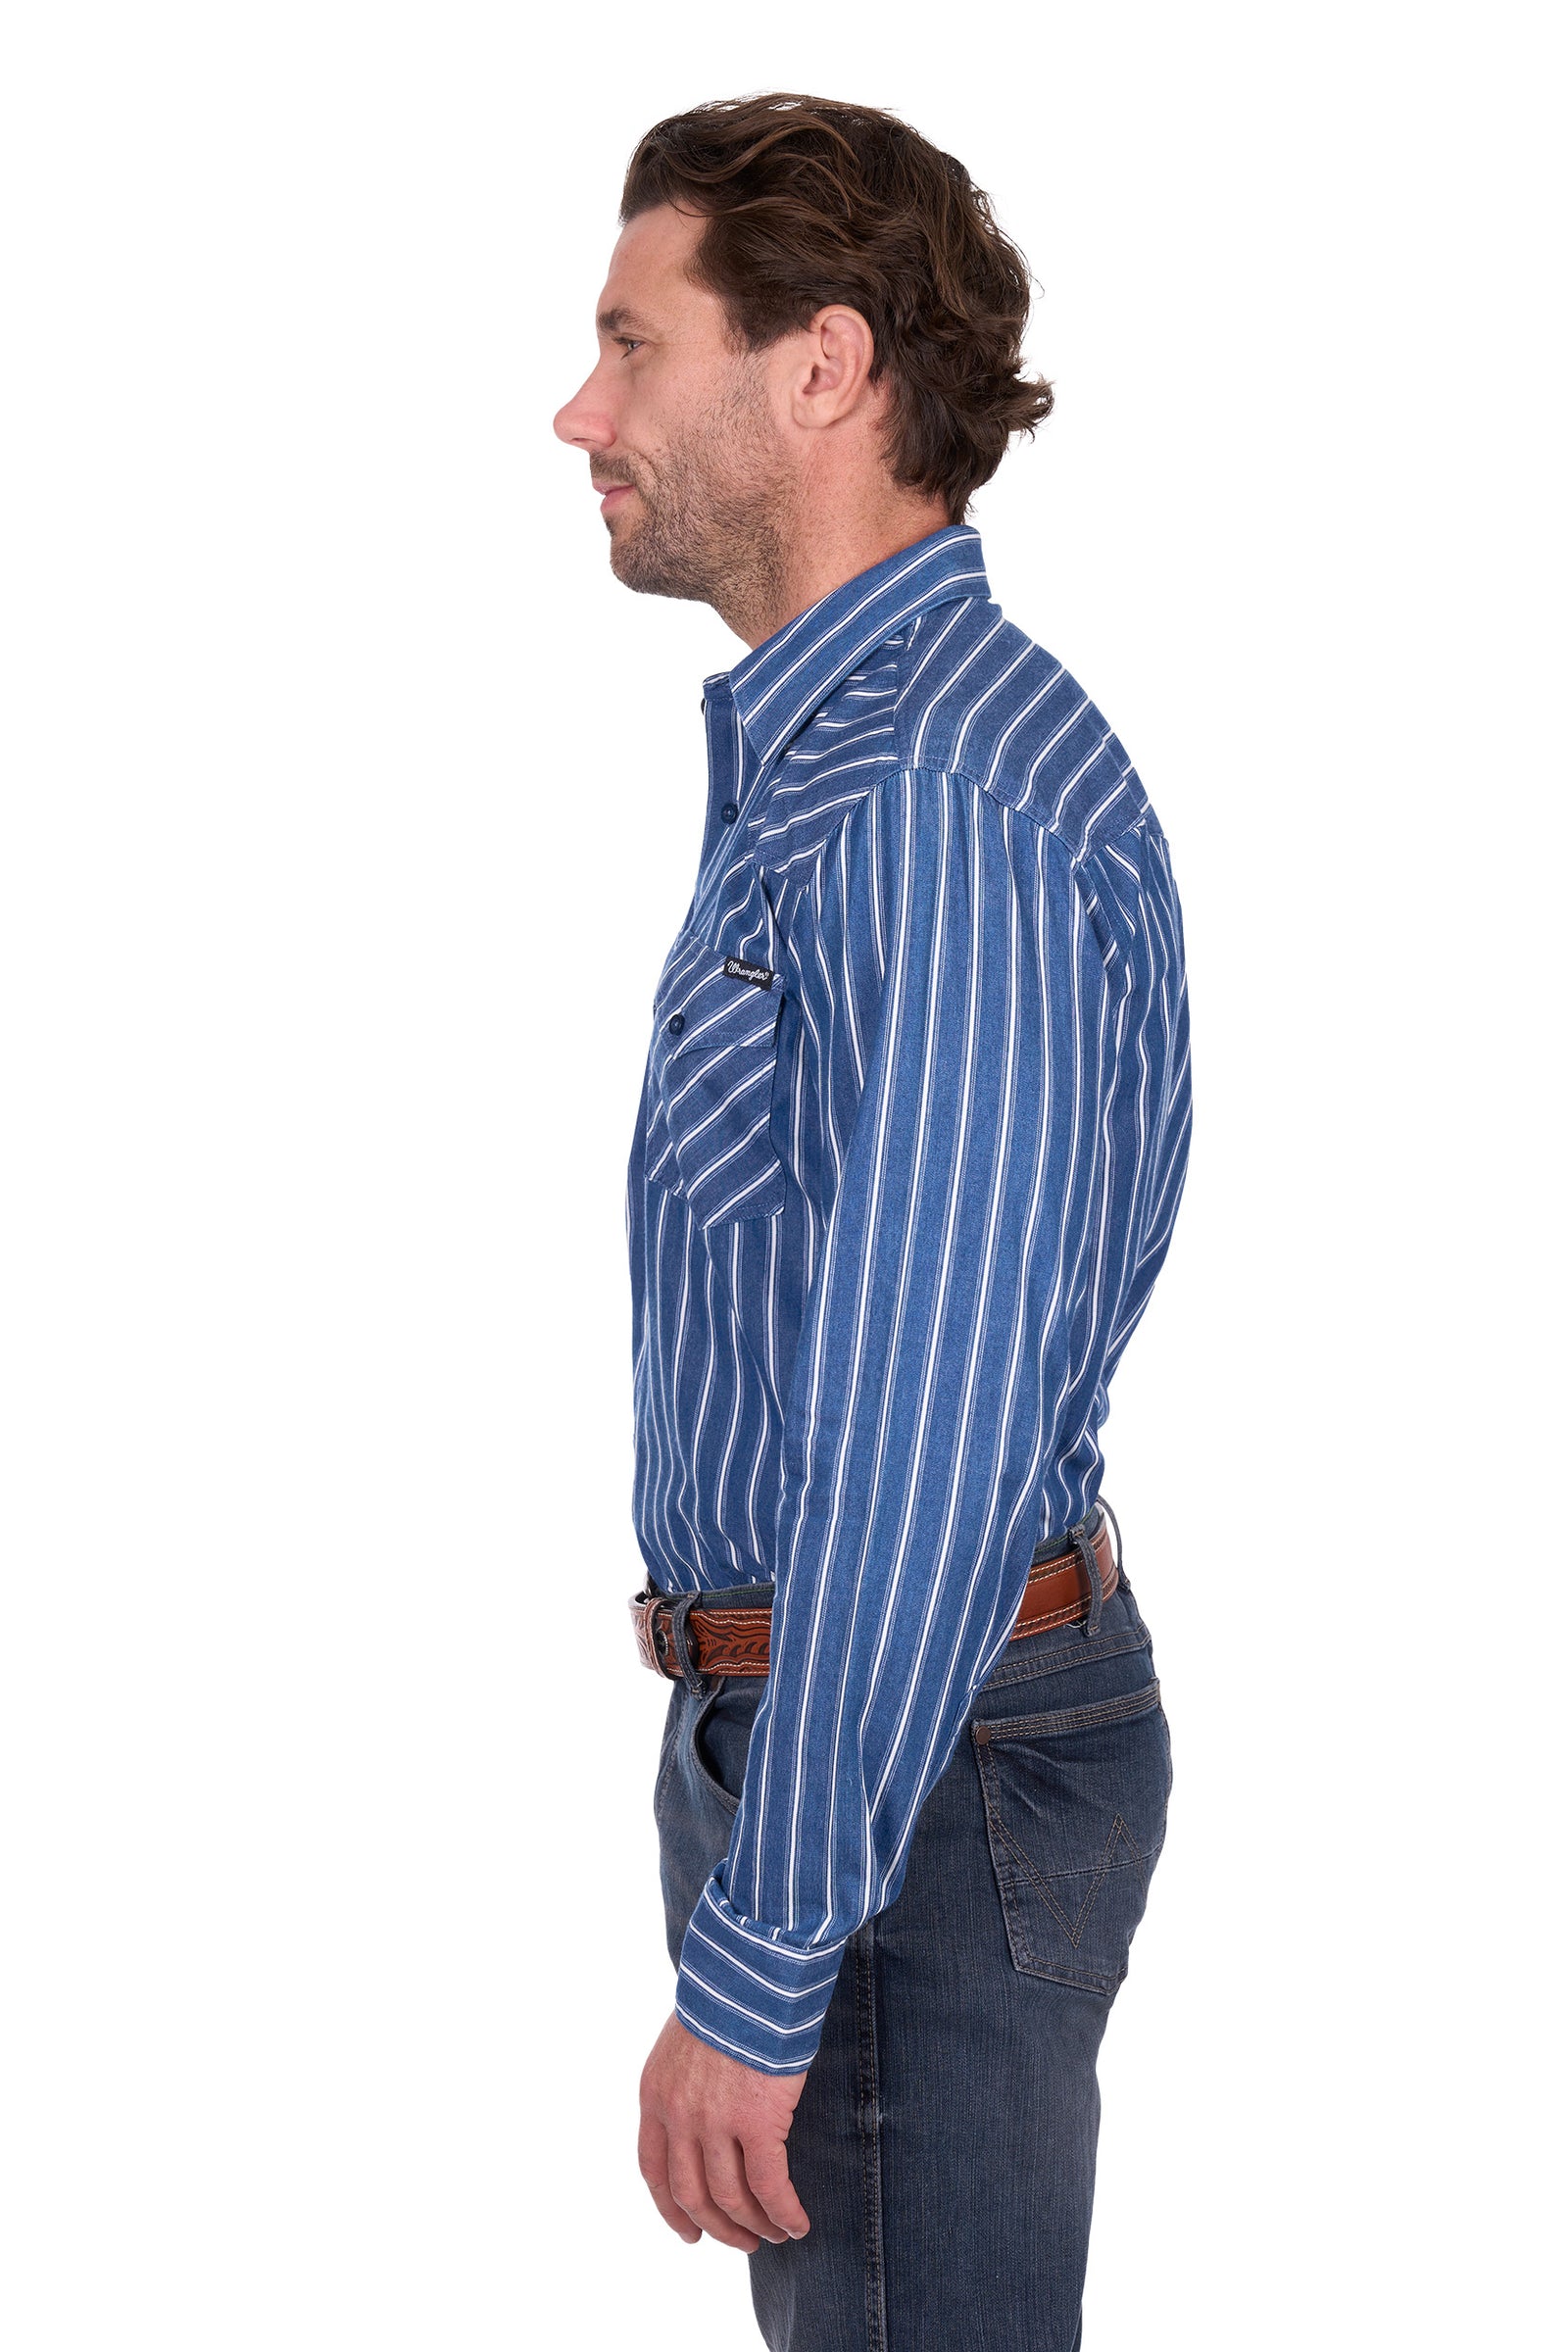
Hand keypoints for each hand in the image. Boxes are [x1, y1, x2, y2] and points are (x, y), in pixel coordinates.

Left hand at [637, 2012, 810, 2252]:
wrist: (750, 1969)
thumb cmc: (728, 1994)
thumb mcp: (686, 2040)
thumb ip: (687, 2082)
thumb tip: (708, 2113)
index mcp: (656, 2094)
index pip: (654, 2170)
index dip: (671, 2210)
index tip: (689, 2233)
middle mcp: (678, 2114)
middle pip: (691, 2193)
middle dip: (717, 2226)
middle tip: (742, 2242)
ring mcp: (715, 2121)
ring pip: (731, 2197)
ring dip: (755, 2225)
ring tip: (777, 2235)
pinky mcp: (757, 2121)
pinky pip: (769, 2186)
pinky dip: (784, 2212)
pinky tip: (798, 2224)